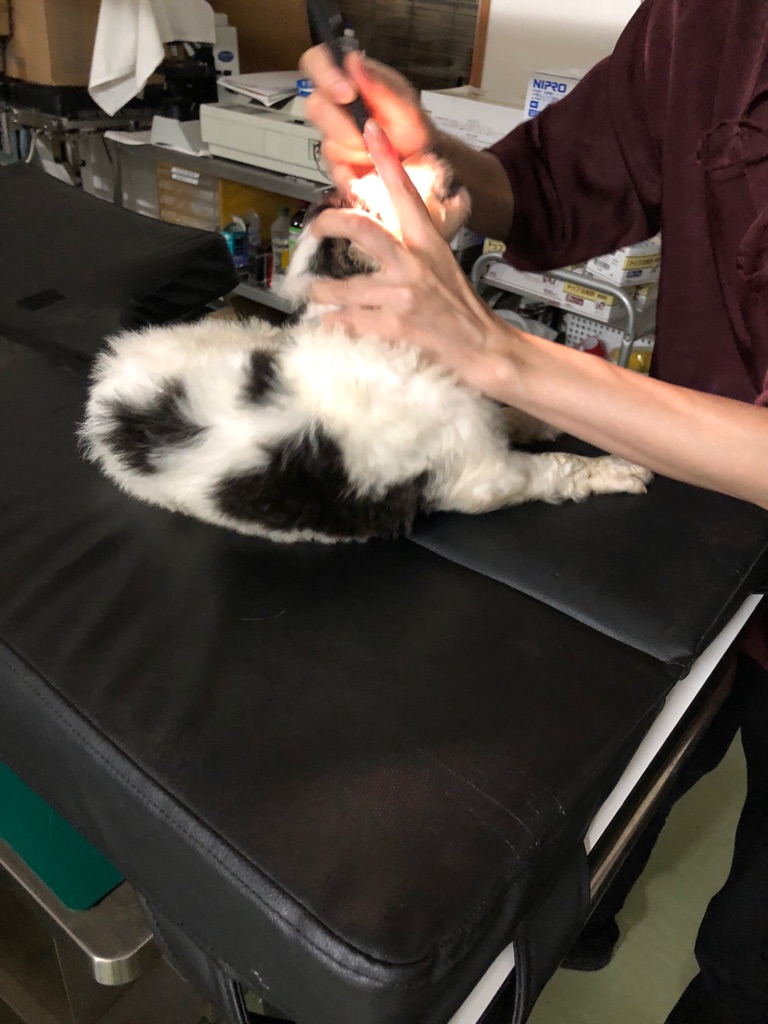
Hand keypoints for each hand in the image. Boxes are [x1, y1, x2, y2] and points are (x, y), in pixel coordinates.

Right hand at [299, 47, 434, 191]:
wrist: (420, 165)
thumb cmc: (412, 129)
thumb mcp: (406, 106)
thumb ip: (380, 86)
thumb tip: (354, 61)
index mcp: (349, 79)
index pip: (317, 61)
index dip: (323, 74)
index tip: (347, 93)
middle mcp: (335, 105)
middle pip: (314, 106)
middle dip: (340, 124)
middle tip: (365, 132)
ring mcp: (333, 136)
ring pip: (326, 141)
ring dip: (354, 149)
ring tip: (376, 150)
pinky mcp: (336, 165)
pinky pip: (335, 171)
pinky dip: (354, 173)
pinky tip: (371, 169)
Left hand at [308, 120, 518, 398]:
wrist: (486, 351)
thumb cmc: (463, 313)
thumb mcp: (445, 268)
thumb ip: (418, 249)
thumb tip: (390, 236)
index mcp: (429, 244)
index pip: (406, 193)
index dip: (387, 160)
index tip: (371, 130)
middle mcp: (415, 264)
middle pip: (363, 229)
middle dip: (331, 224)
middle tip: (315, 227)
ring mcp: (404, 296)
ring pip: (344, 287)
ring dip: (323, 294)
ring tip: (314, 296)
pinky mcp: (395, 327)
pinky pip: (348, 323)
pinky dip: (334, 326)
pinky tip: (330, 327)